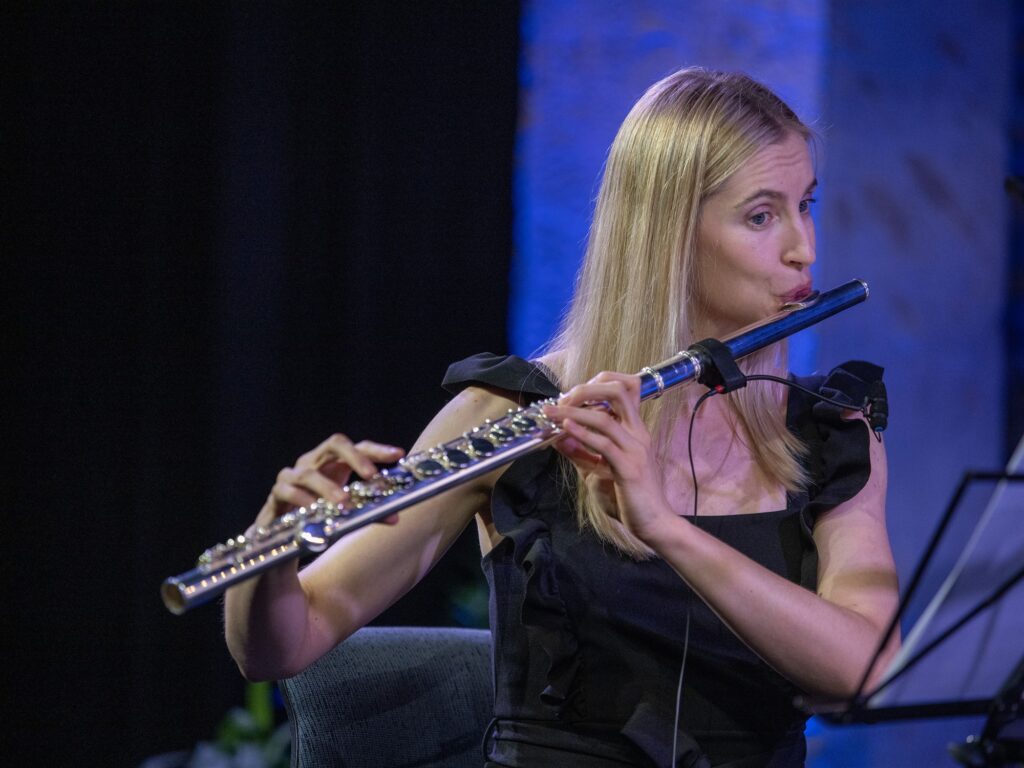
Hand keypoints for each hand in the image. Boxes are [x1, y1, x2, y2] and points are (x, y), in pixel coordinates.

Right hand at [254, 434, 404, 528]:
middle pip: (334, 444)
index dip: (377, 449)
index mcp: (333, 463)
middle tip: (371, 475)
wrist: (281, 536)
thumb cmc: (317, 516)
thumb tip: (395, 518)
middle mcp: (313, 462)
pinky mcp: (276, 493)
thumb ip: (367, 512)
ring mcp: (292, 475)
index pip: (358, 447)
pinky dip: (301, 501)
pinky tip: (313, 511)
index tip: (398, 454)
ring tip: (344, 502)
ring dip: (328, 487)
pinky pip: (286, 492)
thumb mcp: (345, 512)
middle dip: (355, 457)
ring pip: (308, 473)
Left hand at [542, 372, 673, 542]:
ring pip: (604, 417)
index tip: (571, 396)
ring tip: (551, 413)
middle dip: (585, 389)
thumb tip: (558, 437)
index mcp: (634, 430)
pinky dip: (582, 433)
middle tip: (561, 400)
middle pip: (617, 390)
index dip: (596, 384)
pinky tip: (565, 429)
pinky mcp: (629, 467)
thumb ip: (580, 453)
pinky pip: (604, 444)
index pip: (624, 388)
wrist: (654, 524)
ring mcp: (635, 449)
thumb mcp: (597, 471)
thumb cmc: (629, 498)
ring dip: (573, 411)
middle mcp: (637, 433)